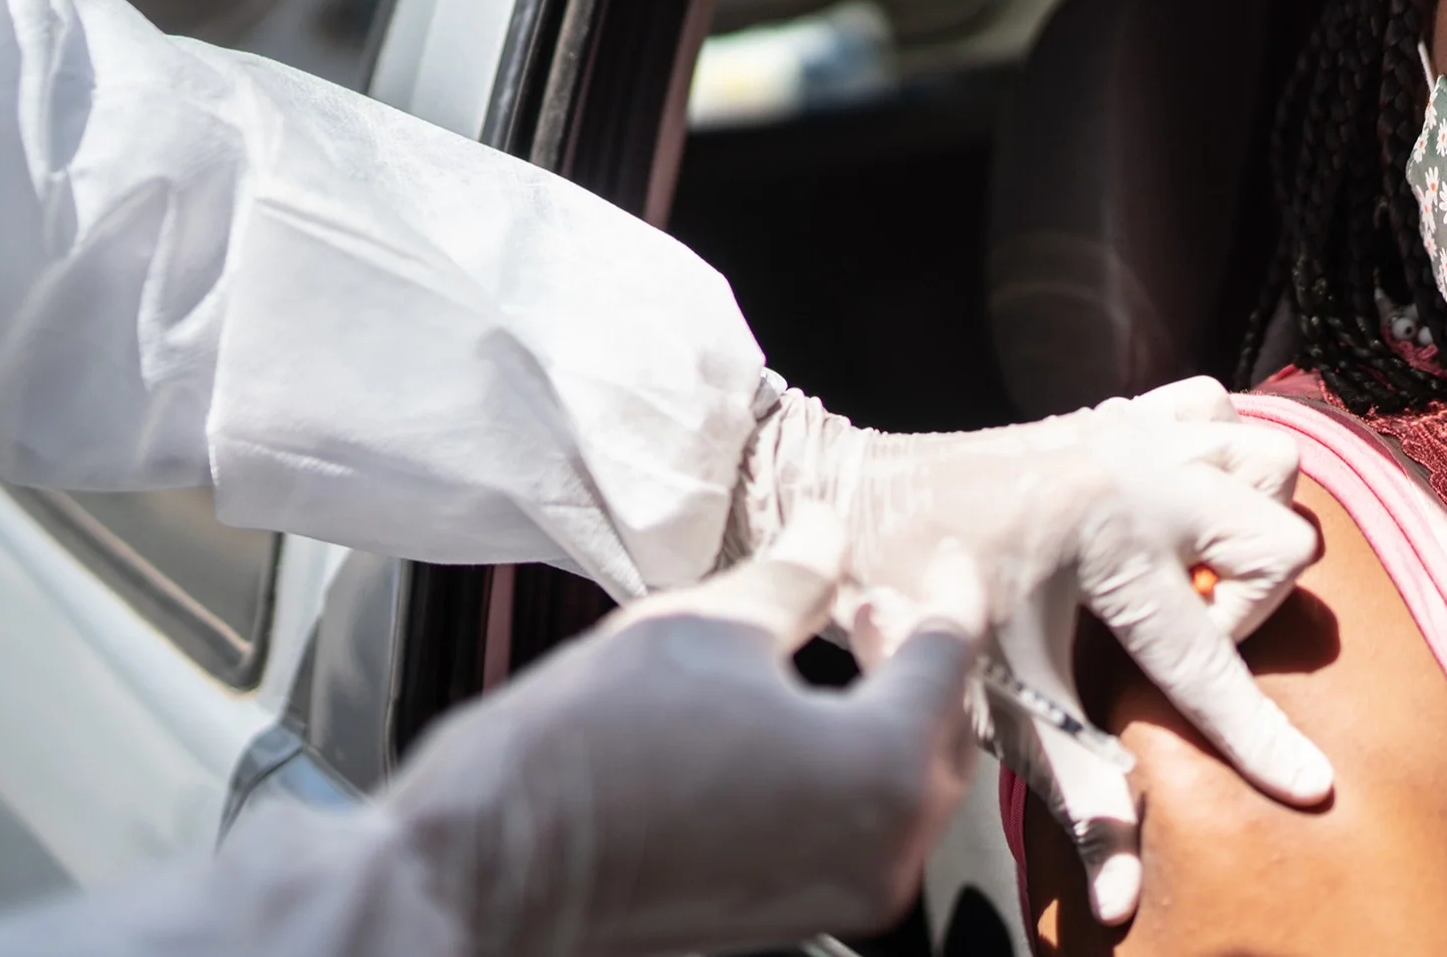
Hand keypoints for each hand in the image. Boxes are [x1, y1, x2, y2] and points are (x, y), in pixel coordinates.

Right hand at [382, 544, 983, 956]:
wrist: (497, 863)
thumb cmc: (595, 747)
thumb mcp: (709, 626)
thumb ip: (796, 579)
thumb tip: (828, 534)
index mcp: (880, 772)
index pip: (948, 658)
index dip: (948, 590)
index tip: (944, 554)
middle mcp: (883, 850)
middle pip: (940, 731)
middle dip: (916, 654)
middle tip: (877, 594)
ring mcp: (842, 893)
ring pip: (902, 784)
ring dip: (884, 707)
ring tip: (839, 638)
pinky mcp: (794, 911)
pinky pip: (858, 824)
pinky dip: (849, 762)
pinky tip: (799, 710)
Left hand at [735, 375, 1330, 922]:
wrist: (854, 496)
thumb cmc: (911, 594)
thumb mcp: (993, 699)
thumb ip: (1075, 792)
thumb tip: (1121, 900)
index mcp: (1107, 549)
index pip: (1207, 665)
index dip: (1259, 740)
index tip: (1310, 787)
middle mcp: (1139, 480)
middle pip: (1278, 542)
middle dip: (1252, 605)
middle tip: (1185, 631)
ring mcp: (1135, 434)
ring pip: (1269, 459)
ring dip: (1251, 520)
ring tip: (1194, 567)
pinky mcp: (1120, 410)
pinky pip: (1217, 408)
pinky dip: (1221, 454)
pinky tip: (1182, 504)